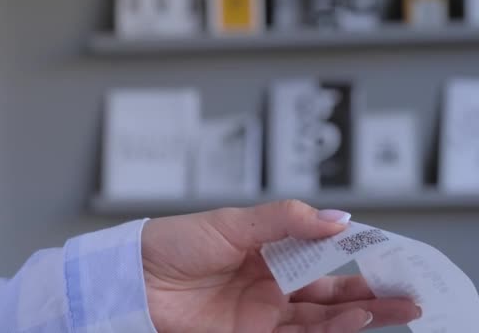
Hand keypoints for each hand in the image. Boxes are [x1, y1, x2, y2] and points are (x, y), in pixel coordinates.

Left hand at [142, 201, 420, 331]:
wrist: (135, 278)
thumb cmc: (174, 242)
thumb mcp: (233, 222)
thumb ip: (285, 220)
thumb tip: (336, 219)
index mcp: (265, 246)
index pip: (320, 250)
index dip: (353, 251)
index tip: (385, 250)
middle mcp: (268, 279)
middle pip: (328, 287)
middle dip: (368, 289)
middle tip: (404, 288)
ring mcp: (262, 309)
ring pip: (322, 314)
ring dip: (359, 311)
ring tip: (394, 306)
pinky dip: (330, 328)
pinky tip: (355, 317)